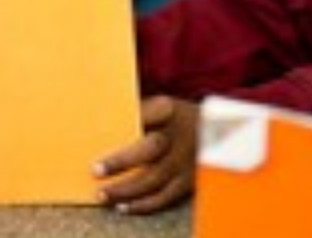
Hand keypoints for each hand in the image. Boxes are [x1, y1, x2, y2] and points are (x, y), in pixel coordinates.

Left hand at [92, 96, 199, 213]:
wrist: (216, 131)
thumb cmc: (175, 118)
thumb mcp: (161, 105)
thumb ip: (138, 112)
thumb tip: (100, 120)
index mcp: (168, 110)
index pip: (146, 114)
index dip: (127, 122)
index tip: (103, 126)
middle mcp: (179, 134)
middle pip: (150, 149)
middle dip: (122, 161)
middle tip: (96, 170)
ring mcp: (186, 160)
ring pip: (155, 177)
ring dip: (127, 189)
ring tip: (103, 195)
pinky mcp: (189, 180)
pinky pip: (165, 196)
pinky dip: (144, 204)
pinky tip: (123, 206)